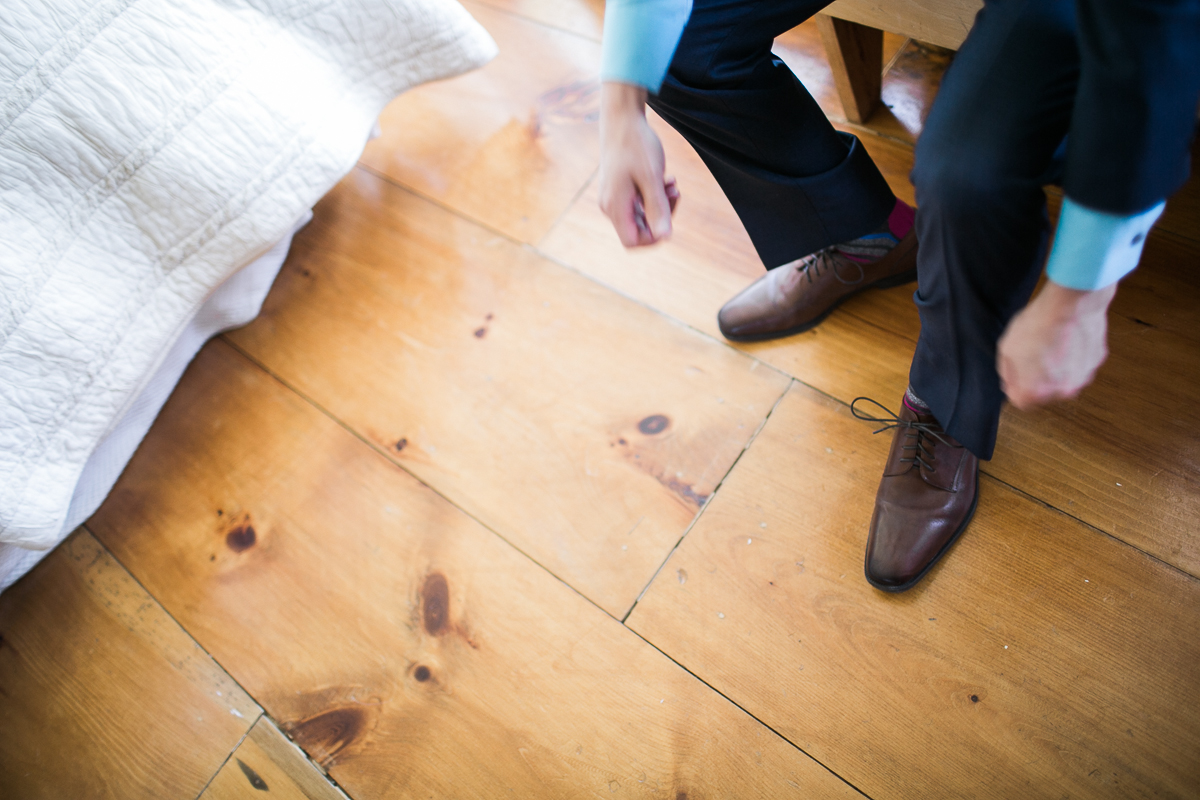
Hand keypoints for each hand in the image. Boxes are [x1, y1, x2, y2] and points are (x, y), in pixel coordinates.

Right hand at [598, 81, 678, 246]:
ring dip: (660, 204)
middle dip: (661, 216)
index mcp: (615, 206)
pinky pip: (637, 202)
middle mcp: (610, 206)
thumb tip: (665, 237)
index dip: (654, 237)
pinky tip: (665, 179)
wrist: (621, 118)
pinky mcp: (619, 188)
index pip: (633, 241)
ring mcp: (613, 197)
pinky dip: (652, 195)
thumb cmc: (636, 145)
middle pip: (638, 230)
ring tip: (672, 183)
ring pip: (640, 215)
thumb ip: (657, 208)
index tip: (669, 217)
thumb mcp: (652, 177)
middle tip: (674, 193)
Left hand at [997, 280, 1117, 409]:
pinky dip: (1073, 356)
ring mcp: (1083, 378)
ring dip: (1057, 368)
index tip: (1016, 371)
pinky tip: (1065, 338)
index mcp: (1036, 392)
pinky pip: (1079, 364)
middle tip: (1033, 354)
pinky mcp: (1096, 362)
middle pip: (1045, 392)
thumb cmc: (1037, 325)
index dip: (1016, 386)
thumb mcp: (1006, 350)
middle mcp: (1062, 392)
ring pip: (1064, 379)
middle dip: (1038, 378)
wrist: (1070, 304)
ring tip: (1050, 343)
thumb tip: (1011, 383)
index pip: (1021, 402)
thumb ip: (1008, 373)